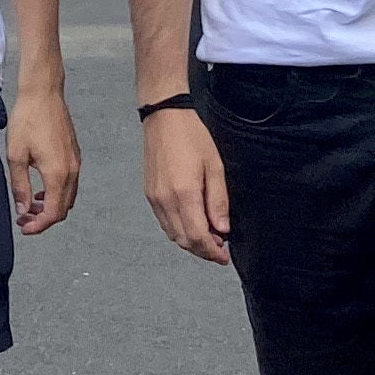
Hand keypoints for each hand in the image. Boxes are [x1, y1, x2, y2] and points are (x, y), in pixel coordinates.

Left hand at [4, 79, 79, 234]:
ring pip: (68, 197)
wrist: (43, 93)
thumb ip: (20, 186)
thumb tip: (23, 208)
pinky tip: (40, 188)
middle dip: (44, 218)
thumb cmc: (28, 120)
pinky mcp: (74, 154)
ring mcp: (75, 162)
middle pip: (63, 208)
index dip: (38, 225)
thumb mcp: (16, 156)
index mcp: (57, 174)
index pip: (53, 213)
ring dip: (51, 206)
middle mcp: (71, 171)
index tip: (24, 227)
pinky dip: (57, 192)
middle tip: (24, 218)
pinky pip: (70, 183)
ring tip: (30, 204)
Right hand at [141, 107, 232, 263]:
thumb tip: (222, 229)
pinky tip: (193, 223)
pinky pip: (165, 223)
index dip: (212, 252)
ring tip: (209, 237)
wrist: (165, 118)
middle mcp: (165, 200)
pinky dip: (179, 230)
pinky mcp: (150, 194)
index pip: (197, 237)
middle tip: (220, 249)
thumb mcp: (215, 167)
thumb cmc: (192, 137)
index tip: (224, 257)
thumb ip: (218, 201)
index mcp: (184, 194)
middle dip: (203, 250)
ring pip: (172, 234)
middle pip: (184, 240)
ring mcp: (155, 198)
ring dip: (191, 242)